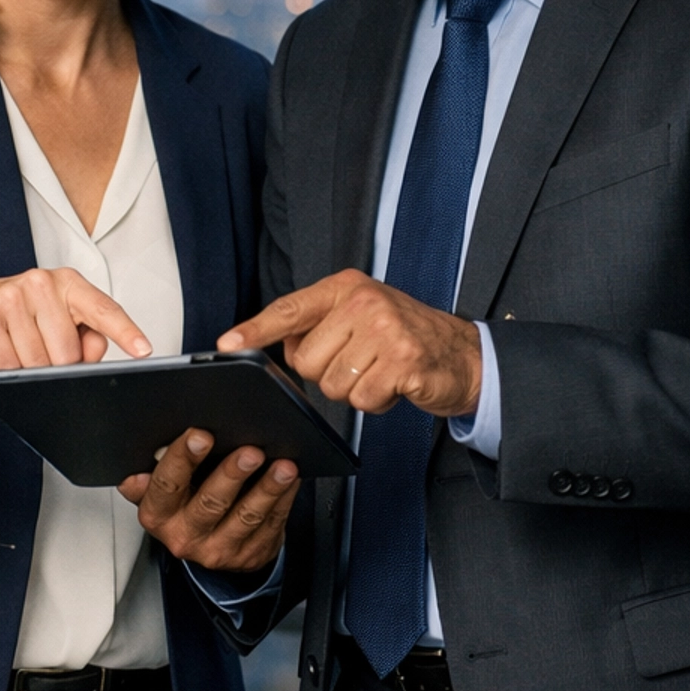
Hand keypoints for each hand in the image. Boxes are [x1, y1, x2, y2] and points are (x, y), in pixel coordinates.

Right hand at [0, 267, 150, 409]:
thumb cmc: (21, 317)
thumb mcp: (59, 322)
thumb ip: (88, 338)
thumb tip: (96, 355)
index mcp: (68, 283)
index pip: (103, 309)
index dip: (125, 331)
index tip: (144, 350)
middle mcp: (41, 282)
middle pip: (68, 353)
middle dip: (59, 367)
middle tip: (44, 353)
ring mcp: (11, 296)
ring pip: (38, 363)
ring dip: (31, 370)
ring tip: (20, 349)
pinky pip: (8, 365)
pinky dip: (7, 369)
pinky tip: (2, 351)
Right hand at [120, 429, 299, 574]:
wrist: (209, 545)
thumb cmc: (183, 505)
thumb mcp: (159, 493)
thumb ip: (150, 476)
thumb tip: (134, 473)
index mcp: (157, 515)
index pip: (166, 485)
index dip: (183, 459)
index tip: (200, 435)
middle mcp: (185, 536)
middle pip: (210, 503)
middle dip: (232, 474)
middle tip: (250, 452)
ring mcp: (219, 549)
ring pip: (247, 517)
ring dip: (268, 489)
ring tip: (283, 466)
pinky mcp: (249, 555)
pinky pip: (271, 525)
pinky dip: (283, 499)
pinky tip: (291, 480)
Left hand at [219, 271, 481, 418]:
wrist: (464, 356)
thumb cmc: (404, 338)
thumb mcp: (360, 316)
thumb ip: (320, 325)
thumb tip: (277, 349)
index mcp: (347, 287)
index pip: (290, 309)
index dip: (255, 329)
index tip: (225, 343)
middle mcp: (364, 302)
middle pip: (306, 361)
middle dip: (329, 374)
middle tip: (361, 362)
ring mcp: (385, 330)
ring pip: (333, 385)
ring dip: (355, 390)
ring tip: (381, 371)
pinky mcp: (403, 362)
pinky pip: (362, 400)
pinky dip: (377, 402)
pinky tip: (395, 384)